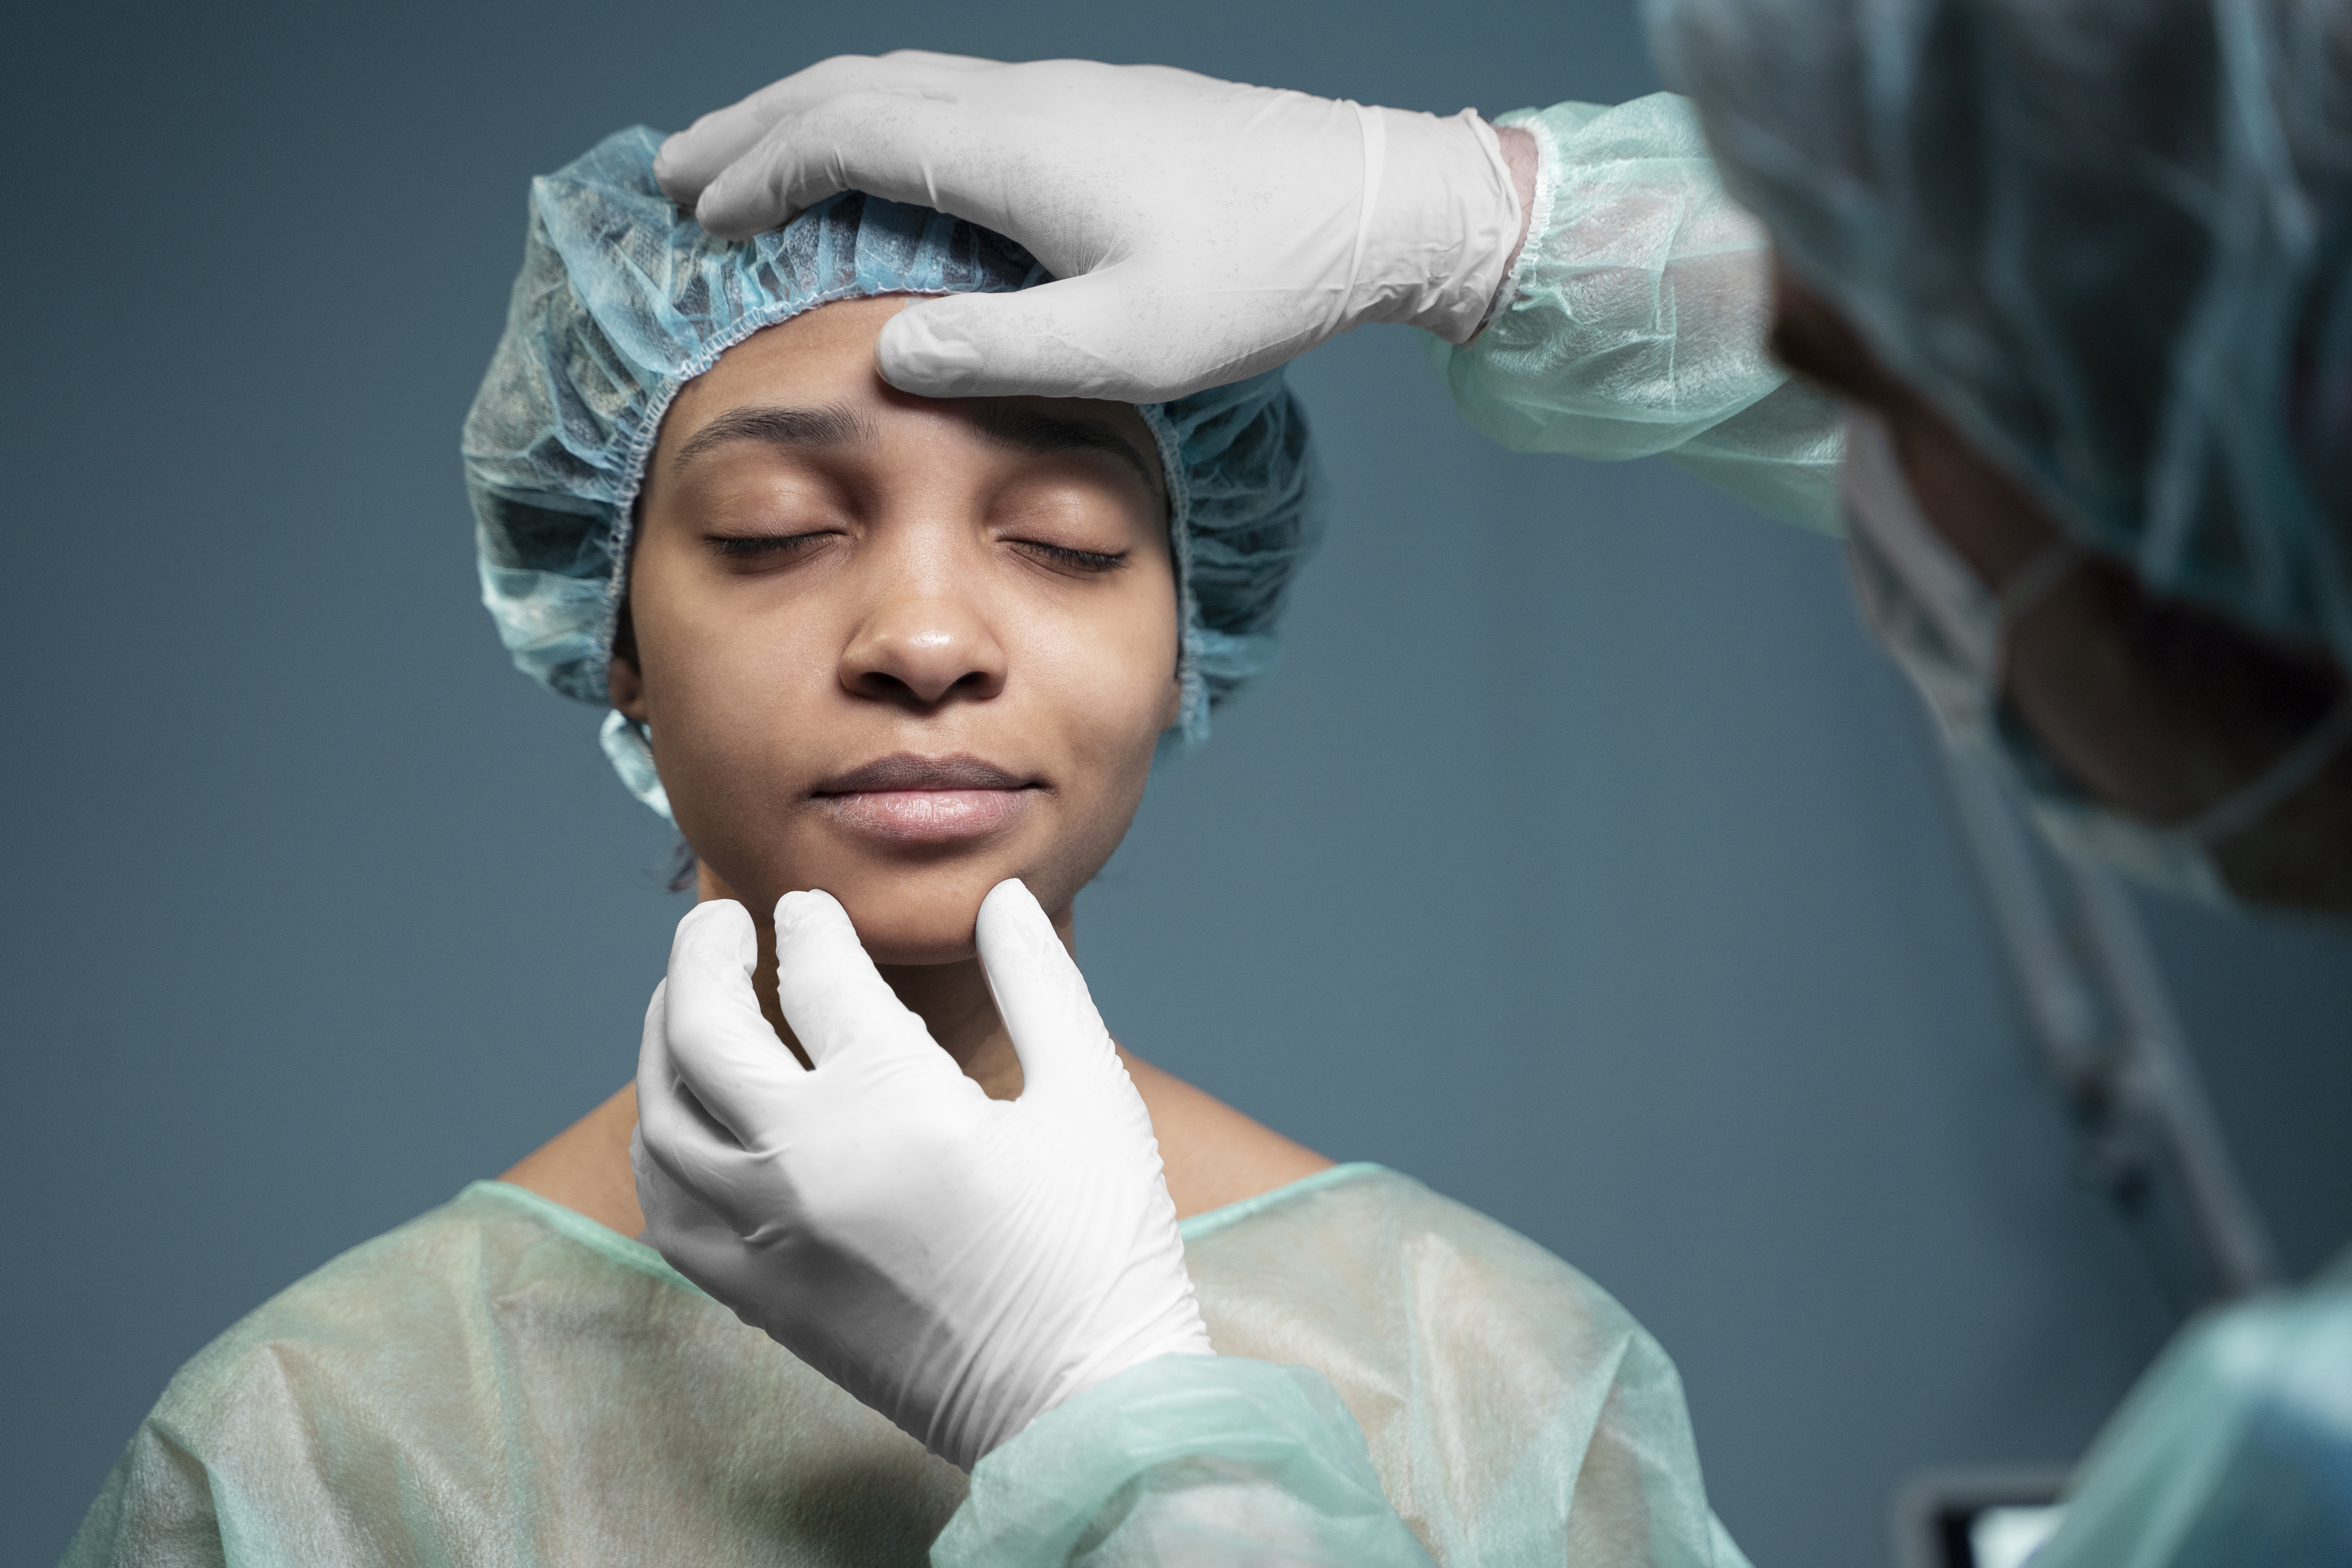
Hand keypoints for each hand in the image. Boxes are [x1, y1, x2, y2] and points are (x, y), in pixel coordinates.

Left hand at [631, 879, 1213, 1469]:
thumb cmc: (1099, 1250)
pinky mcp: (763, 1299)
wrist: (1081, 1406)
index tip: (810, 909)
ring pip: (664, 1118)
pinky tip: (683, 1121)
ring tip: (685, 1004)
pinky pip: (668, 1213)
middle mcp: (805, 1164)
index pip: (816, 975)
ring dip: (663, 1044)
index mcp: (893, 1102)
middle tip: (718, 923)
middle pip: (704, 1029)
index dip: (811, 926)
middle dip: (700, 956)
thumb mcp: (1091, 1095)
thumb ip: (1039, 983)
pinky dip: (660, 1151)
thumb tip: (999, 898)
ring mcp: (769, 1238)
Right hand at [653, 52, 1523, 399]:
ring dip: (812, 116)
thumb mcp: (1129, 346)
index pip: (844, 137)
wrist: (1373, 200)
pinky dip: (879, 120)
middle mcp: (1021, 102)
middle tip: (674, 171)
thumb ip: (1000, 351)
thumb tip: (892, 351)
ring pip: (900, 82)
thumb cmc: (1261, 277)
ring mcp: (1057, 96)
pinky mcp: (1091, 110)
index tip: (697, 214)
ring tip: (750, 157)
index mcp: (1013, 151)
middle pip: (851, 88)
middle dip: (753, 127)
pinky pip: (949, 97)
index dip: (758, 171)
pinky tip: (880, 161)